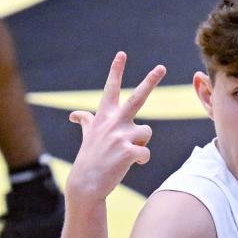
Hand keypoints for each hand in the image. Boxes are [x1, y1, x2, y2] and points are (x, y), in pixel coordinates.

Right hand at [66, 52, 165, 201]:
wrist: (87, 184)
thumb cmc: (90, 159)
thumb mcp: (88, 137)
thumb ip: (87, 122)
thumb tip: (76, 115)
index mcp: (104, 116)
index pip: (111, 89)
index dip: (116, 71)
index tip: (122, 53)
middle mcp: (113, 122)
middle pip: (137, 98)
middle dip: (150, 81)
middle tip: (161, 67)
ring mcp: (121, 136)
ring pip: (146, 132)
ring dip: (140, 143)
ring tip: (124, 154)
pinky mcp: (129, 151)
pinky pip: (146, 152)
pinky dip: (141, 159)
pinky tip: (128, 164)